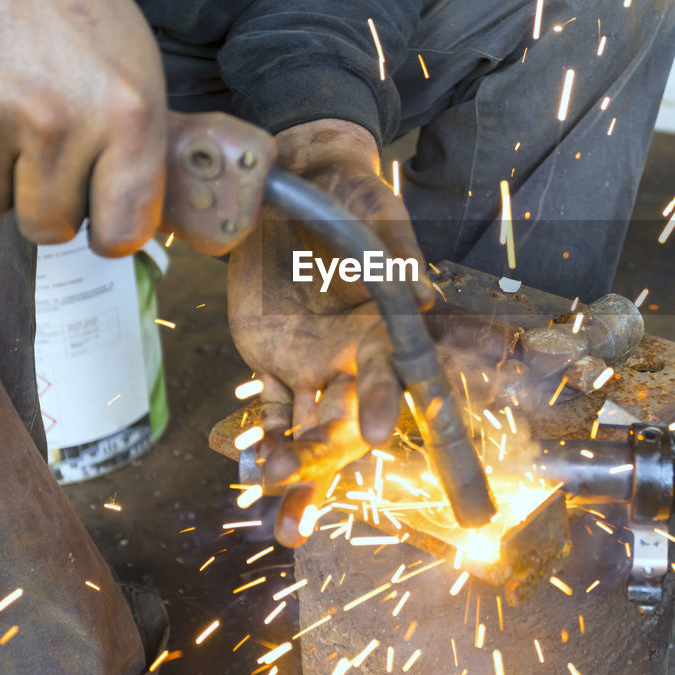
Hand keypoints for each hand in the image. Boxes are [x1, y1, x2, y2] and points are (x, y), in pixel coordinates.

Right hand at [0, 0, 166, 253]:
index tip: (100, 225)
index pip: (123, 227)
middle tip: (39, 152)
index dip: (109, 233)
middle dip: (44, 201)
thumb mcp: (132, 57)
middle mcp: (59, 122)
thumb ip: (138, 140)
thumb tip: (135, 218)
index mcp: (126, 111)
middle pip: (48, 225)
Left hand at [227, 119, 433, 546]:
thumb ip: (397, 249)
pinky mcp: (269, 359)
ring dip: (295, 464)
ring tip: (272, 488)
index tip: (379, 434)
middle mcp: (348, 355)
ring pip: (306, 427)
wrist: (292, 186)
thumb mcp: (375, 211)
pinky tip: (253, 475)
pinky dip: (262, 441)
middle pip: (345, 417)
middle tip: (299, 480)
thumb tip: (422, 289)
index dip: (382, 402)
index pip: (387, 372)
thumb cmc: (346, 196)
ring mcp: (308, 362)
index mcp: (380, 326)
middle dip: (329, 454)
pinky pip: (267, 410)